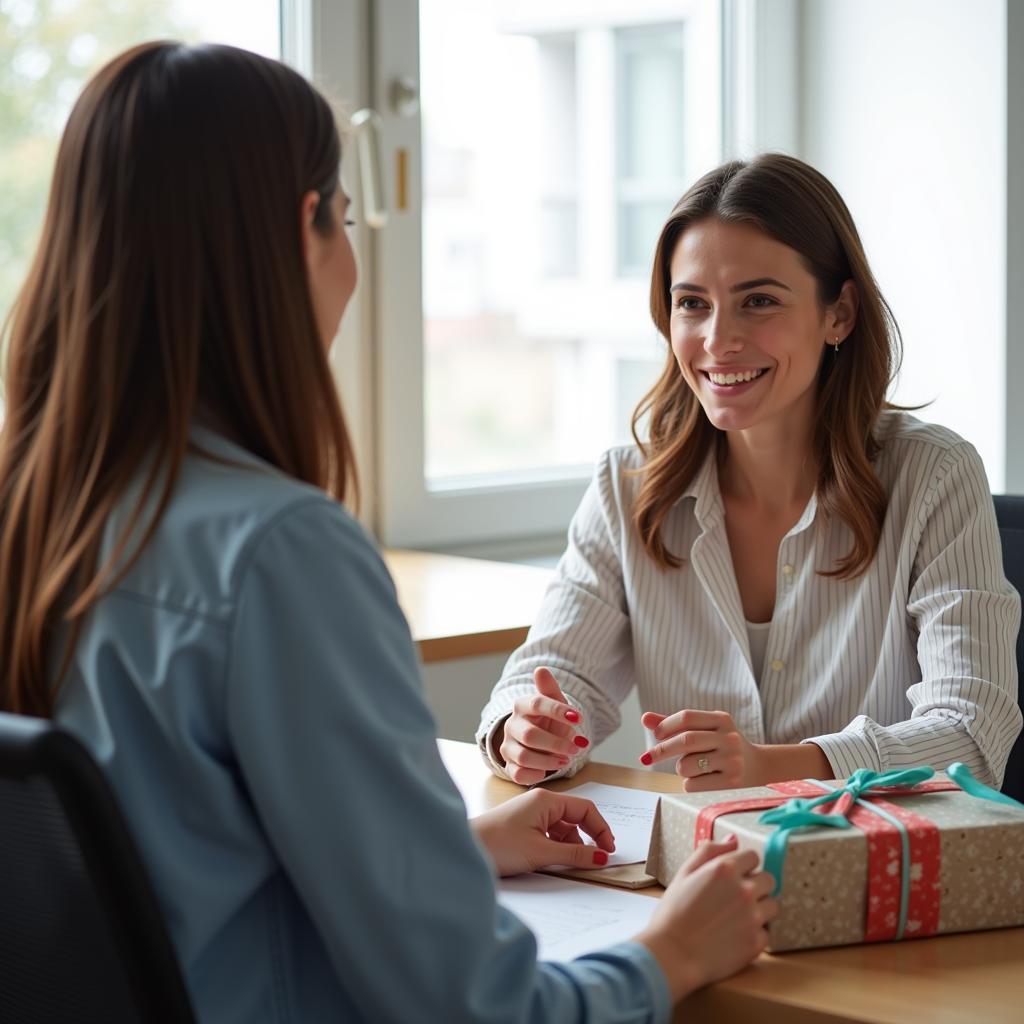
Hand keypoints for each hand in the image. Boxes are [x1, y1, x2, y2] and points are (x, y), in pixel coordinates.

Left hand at [470, 789, 615, 876]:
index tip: (609, 850)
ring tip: (573, 864)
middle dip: (589, 837)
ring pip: (563, 828)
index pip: (585, 808)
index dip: (601, 829)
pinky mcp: (523, 827)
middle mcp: (540, 802)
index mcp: (547, 800)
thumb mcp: (541, 852)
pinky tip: (557, 861)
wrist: (466, 849)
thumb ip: (574, 855)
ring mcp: (531, 814)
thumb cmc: (498, 844)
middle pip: (575, 817)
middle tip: (598, 859)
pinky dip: (558, 847)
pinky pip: (550, 834)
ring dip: (572, 845)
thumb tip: (601, 857)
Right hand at [498, 667, 589, 785]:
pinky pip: (519, 774)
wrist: (539, 740)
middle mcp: (512, 725)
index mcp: (522, 705)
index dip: (559, 711)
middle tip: (576, 748)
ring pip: (524, 757)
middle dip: (556, 743)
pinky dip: (536, 774)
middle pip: (530, 735)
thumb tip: (541, 670)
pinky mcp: (509, 765)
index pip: (538, 704)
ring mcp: (508, 746)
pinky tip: (548, 770)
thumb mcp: (554, 703)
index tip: (579, 718)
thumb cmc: (548, 720)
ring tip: (566, 760)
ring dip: (549, 761)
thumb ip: (549, 688)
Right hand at [636, 835, 778, 1000]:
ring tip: (738, 917)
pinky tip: (737, 934)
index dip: (744, 865)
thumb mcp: (684, 873)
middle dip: (756, 884)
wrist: (672, 954)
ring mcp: (753, 917)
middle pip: (769, 879)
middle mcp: (744, 890)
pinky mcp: (757, 942)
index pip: (753, 856)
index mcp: (725, 869)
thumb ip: (709, 851)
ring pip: (773, 905)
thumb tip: (733, 840)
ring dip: (760, 908)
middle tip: (736, 897)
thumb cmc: (673, 913)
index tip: (734, 876)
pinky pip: (767, 932)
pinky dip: (756, 933)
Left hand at [640, 709, 761, 790]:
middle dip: (661, 750)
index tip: (656, 735)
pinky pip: (694, 785)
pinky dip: (689, 784)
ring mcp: (732, 761)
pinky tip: (704, 781)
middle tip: (646, 758)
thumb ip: (676, 725)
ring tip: (694, 769)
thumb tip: (645, 718)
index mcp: (721, 719)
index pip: (687, 717)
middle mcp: (729, 738)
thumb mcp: (705, 730)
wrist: (759, 768)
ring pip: (686, 765)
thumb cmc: (722, 747)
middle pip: (686, 740)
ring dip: (681, 769)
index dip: (666, 725)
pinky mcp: (732, 783)